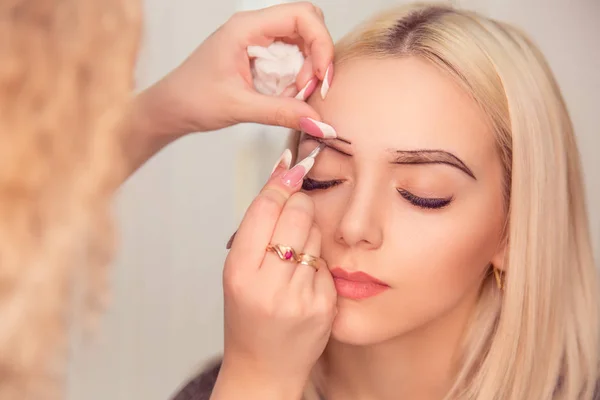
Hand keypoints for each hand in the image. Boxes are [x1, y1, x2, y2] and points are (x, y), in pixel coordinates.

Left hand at [139, 1, 334, 138]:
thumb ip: (281, 112)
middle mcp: (254, 28)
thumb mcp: (239, 107)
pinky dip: (296, 79)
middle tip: (309, 90)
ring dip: (307, 71)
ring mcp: (257, 41)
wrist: (171, 108)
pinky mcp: (259, 57)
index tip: (320, 78)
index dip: (321, 43)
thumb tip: (319, 122)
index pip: (302, 16)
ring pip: (302, 44)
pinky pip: (290, 61)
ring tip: (293, 97)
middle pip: (307, 26)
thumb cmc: (192, 99)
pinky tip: (284, 97)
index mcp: (246, 27)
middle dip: (317, 58)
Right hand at [215, 151, 336, 396]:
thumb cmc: (247, 316)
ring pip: (317, 233)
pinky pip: (328, 261)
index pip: (264, 208)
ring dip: (309, 233)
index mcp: (239, 272)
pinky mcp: (324, 306)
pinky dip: (319, 262)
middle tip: (294, 211)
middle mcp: (267, 285)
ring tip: (294, 257)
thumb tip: (282, 173)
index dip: (280, 181)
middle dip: (299, 204)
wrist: (264, 368)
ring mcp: (299, 297)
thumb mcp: (238, 272)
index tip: (292, 164)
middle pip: (297, 213)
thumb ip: (257, 227)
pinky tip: (306, 280)